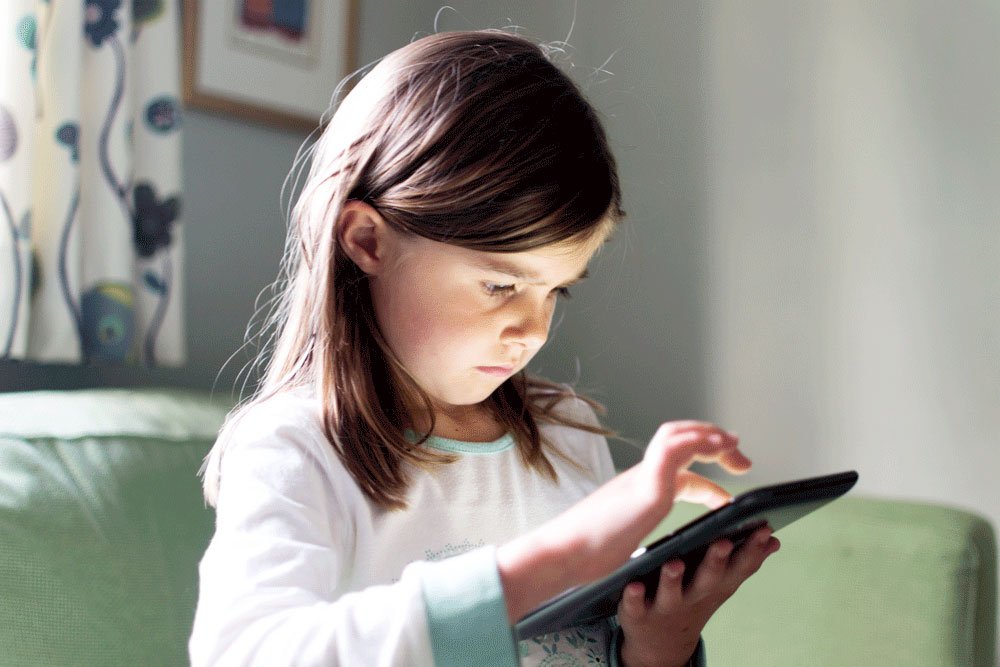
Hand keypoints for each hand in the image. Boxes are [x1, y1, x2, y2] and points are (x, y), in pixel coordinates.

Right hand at [498, 421, 750, 621]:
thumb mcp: (626, 541)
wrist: (563, 555)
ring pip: (676, 436)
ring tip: (733, 445)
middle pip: (679, 443)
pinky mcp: (645, 486)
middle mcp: (640, 477)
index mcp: (639, 491)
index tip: (729, 496)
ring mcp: (642, 478)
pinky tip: (716, 445)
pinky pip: (672, 449)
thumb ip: (642, 533)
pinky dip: (696, 441)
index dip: (709, 481)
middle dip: (713, 444)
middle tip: (742, 462)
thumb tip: (657, 550)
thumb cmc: (587, 554)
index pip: (679, 473)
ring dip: (708, 435)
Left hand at [617, 527, 780, 666]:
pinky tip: (634, 583)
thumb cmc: (693, 600)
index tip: (764, 529)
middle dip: (717, 561)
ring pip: (671, 592)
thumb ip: (745, 561)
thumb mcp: (722, 585)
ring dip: (673, 578)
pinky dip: (634, 596)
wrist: (661, 643)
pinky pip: (635, 605)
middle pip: (708, 579)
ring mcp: (666, 606)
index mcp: (716, 585)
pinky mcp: (638, 613)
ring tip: (674, 562)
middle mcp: (694, 596)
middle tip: (723, 542)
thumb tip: (773, 538)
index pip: (739, 567)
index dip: (753, 549)